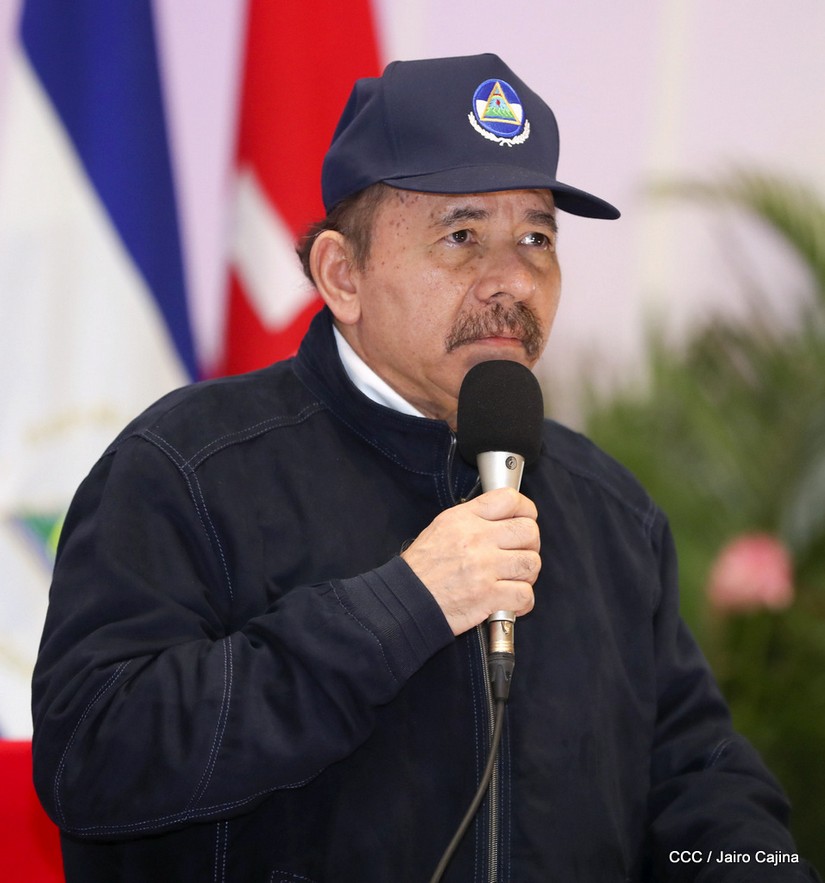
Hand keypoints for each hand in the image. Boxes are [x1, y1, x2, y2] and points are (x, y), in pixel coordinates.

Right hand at [401, 487, 540, 635]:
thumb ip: (473, 518)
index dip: (525, 510)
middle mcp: (476, 539)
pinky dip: (523, 601)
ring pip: (531, 563)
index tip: (525, 519)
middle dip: (530, 544)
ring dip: (527, 573)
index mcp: (463, 518)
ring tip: (514, 578)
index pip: (509, 499)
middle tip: (519, 553)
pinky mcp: (488, 596)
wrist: (406, 600)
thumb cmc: (422, 568)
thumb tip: (504, 518)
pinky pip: (525, 594)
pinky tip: (511, 600)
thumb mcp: (441, 528)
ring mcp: (484, 568)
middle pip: (528, 531)